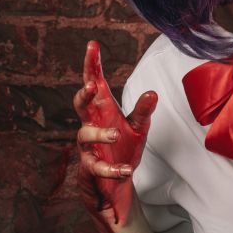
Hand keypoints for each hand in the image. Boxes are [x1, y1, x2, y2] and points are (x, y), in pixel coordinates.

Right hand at [73, 40, 156, 227]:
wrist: (116, 187)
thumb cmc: (123, 150)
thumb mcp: (138, 128)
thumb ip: (143, 110)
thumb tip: (152, 91)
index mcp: (103, 112)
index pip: (94, 84)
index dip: (91, 65)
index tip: (92, 45)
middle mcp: (91, 126)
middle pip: (80, 105)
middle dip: (83, 94)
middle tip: (91, 85)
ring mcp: (88, 148)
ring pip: (85, 136)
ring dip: (100, 134)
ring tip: (116, 135)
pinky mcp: (89, 170)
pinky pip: (96, 167)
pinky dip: (112, 169)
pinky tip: (126, 169)